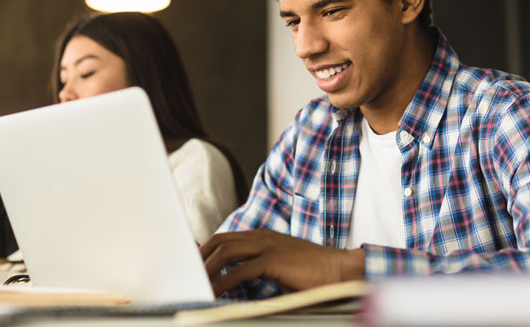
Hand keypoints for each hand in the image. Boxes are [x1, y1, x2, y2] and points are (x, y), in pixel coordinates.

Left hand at [200, 229, 364, 295]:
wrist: (341, 269)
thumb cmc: (314, 272)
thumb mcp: (282, 265)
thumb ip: (260, 267)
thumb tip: (238, 281)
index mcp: (264, 237)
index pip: (227, 237)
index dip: (208, 249)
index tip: (194, 263)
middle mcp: (263, 237)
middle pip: (221, 241)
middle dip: (201, 256)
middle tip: (187, 273)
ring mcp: (269, 246)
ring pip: (226, 252)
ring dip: (208, 269)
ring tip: (197, 284)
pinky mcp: (274, 260)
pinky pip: (241, 269)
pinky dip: (225, 282)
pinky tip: (217, 292)